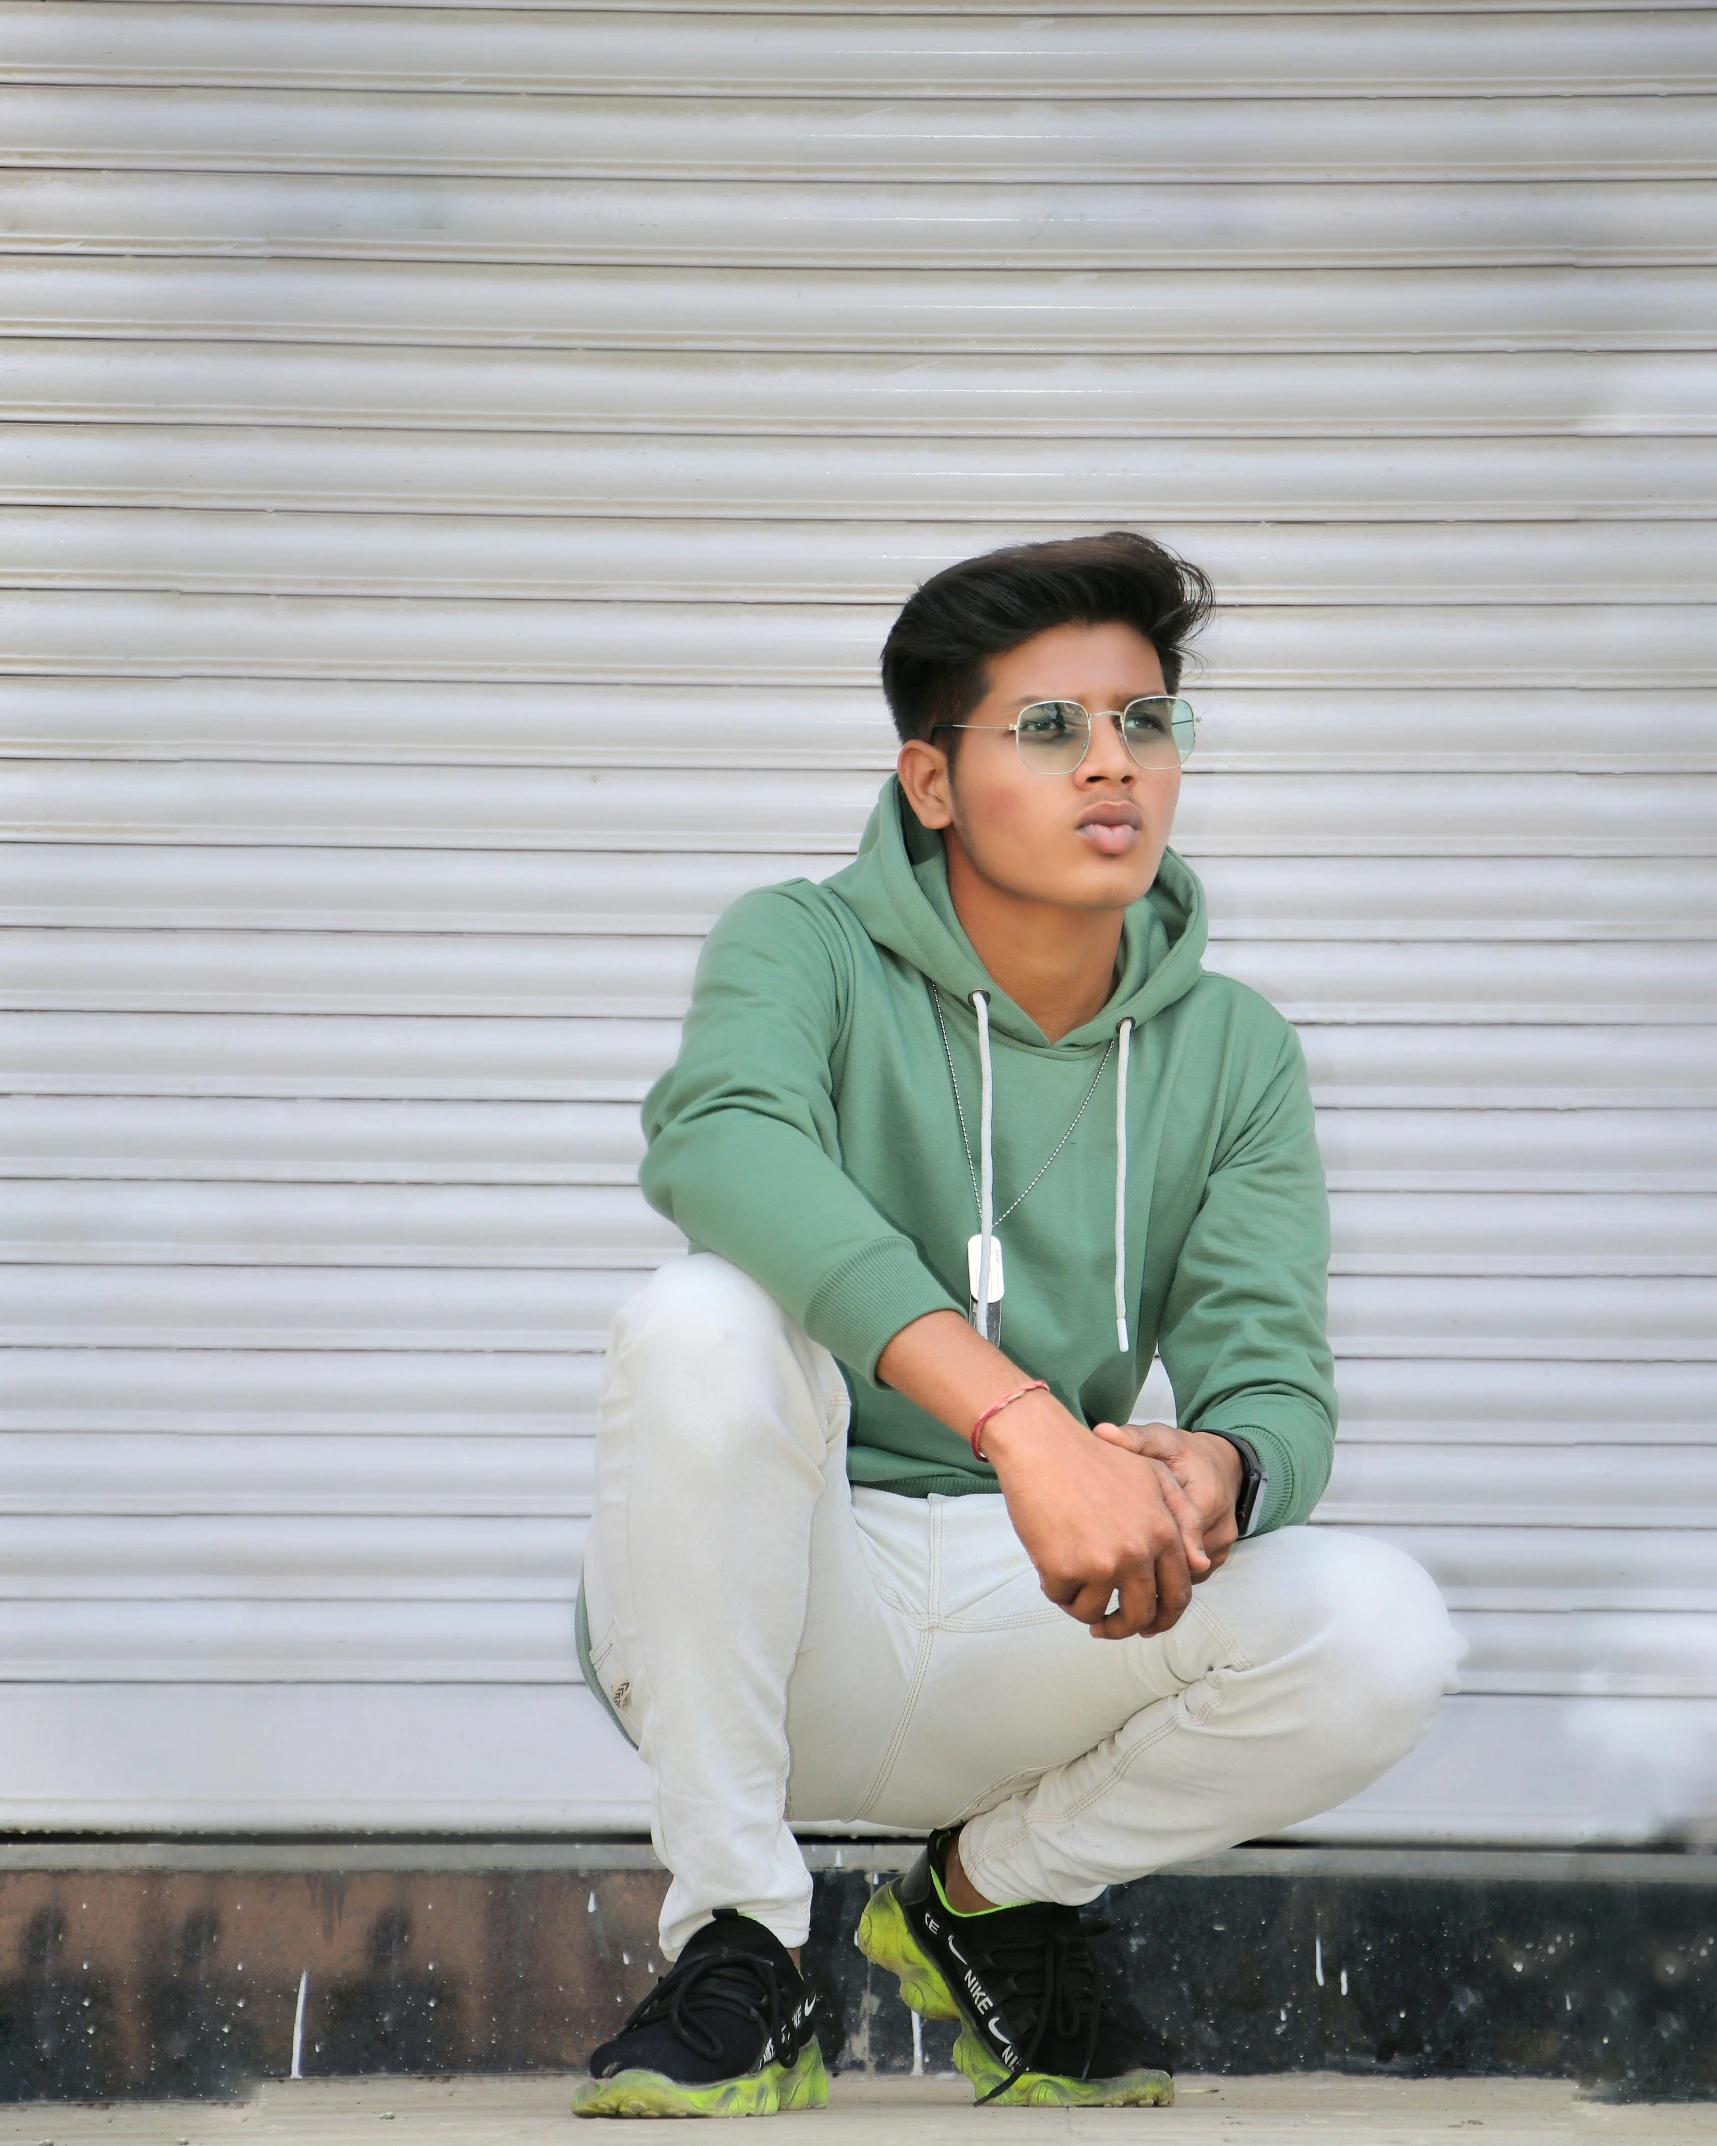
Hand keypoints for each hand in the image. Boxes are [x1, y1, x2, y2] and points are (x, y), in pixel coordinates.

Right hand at [983, 1394, 1211, 1639]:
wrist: (1042, 1446)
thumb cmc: (1094, 1458)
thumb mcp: (1153, 1475)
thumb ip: (1184, 1518)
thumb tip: (1200, 1565)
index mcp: (1163, 1533)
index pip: (1177, 1594)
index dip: (1163, 1616)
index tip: (1145, 1623)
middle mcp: (1138, 1553)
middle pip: (1140, 1615)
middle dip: (1123, 1627)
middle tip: (1106, 1625)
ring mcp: (1101, 1563)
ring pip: (1097, 1614)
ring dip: (1084, 1608)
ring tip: (1073, 1583)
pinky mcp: (1065, 1569)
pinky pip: (1063, 1599)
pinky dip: (1056, 1589)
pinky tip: (1051, 1565)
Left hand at [1090, 1422, 1242, 1571]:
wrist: (1219, 1464)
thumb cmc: (1184, 1453)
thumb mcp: (1161, 1440)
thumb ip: (1133, 1440)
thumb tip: (1102, 1432)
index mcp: (1207, 1498)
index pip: (1177, 1533)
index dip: (1148, 1547)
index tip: (1118, 1558)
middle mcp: (1220, 1528)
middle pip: (1180, 1561)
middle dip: (1148, 1568)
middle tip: (1108, 1576)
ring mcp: (1220, 1547)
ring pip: (1185, 1573)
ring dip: (1158, 1576)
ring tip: (1120, 1580)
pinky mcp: (1217, 1558)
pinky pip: (1190, 1575)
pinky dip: (1166, 1575)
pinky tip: (1138, 1575)